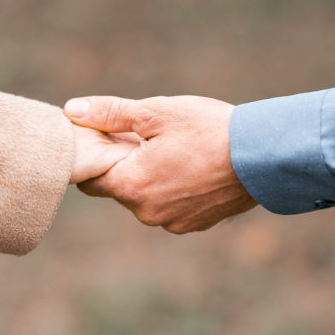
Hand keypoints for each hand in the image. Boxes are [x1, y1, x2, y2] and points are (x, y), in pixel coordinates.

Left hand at [64, 95, 257, 232]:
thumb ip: (110, 113)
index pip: (90, 180)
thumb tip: (71, 110)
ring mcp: (172, 222)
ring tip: (177, 150)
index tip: (109, 138)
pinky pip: (172, 207)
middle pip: (120, 188)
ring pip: (147, 198)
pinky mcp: (195, 224)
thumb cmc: (208, 130)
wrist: (263, 157)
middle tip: (148, 137)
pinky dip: (175, 189)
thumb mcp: (155, 113)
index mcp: (130, 186)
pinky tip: (194, 166)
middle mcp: (146, 212)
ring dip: (152, 177)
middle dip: (126, 164)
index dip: (96, 157)